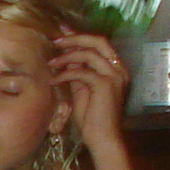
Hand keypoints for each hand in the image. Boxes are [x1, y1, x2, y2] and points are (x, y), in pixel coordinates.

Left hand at [50, 32, 129, 153]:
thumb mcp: (83, 90)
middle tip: (56, 41)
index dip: (80, 35)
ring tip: (50, 63)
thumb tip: (66, 59)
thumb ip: (79, 74)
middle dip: (75, 38)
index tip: (62, 31)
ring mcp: (114, 75)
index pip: (99, 44)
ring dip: (66, 57)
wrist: (103, 138)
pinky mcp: (105, 85)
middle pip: (98, 41)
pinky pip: (81, 72)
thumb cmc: (92, 118)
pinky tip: (53, 80)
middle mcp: (118, 68)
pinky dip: (65, 74)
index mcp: (116, 68)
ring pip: (89, 54)